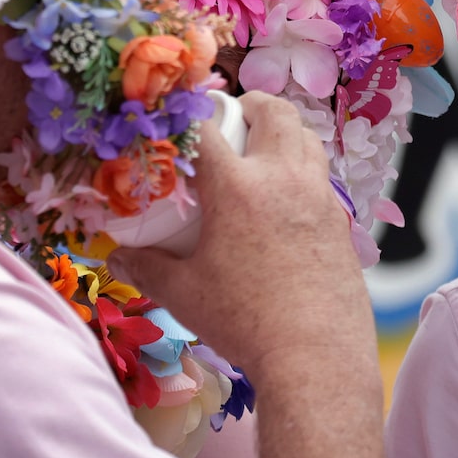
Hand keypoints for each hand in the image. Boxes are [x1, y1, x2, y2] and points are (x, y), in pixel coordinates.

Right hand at [114, 93, 377, 393]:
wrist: (315, 352)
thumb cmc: (244, 320)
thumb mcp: (184, 295)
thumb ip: (148, 268)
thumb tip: (117, 256)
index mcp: (239, 187)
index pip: (208, 130)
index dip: (191, 118)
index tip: (181, 122)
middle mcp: (283, 177)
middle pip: (274, 112)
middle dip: (251, 106)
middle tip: (234, 117)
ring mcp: (318, 195)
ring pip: (306, 137)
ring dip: (283, 131)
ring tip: (262, 149)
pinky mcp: (340, 218)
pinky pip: (322, 175)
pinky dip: (303, 168)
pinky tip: (288, 197)